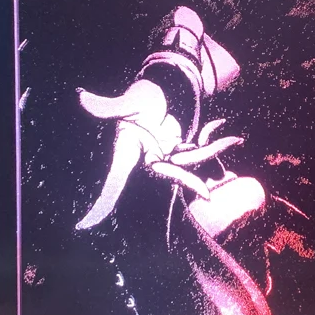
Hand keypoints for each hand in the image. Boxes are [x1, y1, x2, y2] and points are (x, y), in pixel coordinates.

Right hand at [75, 79, 242, 229]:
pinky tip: (234, 140)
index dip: (104, 202)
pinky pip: (198, 152)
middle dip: (187, 184)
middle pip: (166, 175)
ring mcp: (164, 156)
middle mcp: (146, 158)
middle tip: (207, 196)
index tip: (87, 225)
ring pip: (188, 163)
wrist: (156, 89)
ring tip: (232, 144)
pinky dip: (215, 147)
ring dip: (210, 156)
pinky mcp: (179, 150)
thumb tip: (81, 98)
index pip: (115, 180)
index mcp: (128, 151)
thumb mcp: (125, 101)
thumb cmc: (138, 95)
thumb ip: (107, 107)